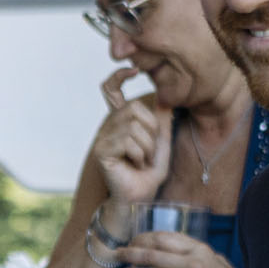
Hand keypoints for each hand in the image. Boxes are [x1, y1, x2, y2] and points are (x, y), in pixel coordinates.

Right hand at [91, 68, 173, 205]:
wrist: (139, 198)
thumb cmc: (148, 172)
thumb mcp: (162, 141)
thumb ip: (162, 120)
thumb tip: (166, 97)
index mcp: (121, 120)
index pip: (111, 89)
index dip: (119, 76)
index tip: (134, 69)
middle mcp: (109, 125)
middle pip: (134, 108)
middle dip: (151, 130)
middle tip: (150, 151)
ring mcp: (103, 138)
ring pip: (133, 126)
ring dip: (147, 146)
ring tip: (144, 161)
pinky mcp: (102, 151)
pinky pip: (127, 141)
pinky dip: (139, 154)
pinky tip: (136, 165)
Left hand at [117, 231, 253, 267]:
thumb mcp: (214, 258)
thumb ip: (191, 251)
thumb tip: (164, 245)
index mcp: (199, 251)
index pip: (163, 238)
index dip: (142, 238)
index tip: (132, 241)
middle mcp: (192, 266)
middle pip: (150, 255)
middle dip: (129, 253)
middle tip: (118, 254)